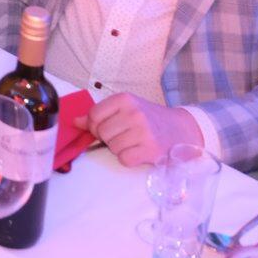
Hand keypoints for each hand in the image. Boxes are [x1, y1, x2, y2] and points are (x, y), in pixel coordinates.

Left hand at [77, 92, 203, 166]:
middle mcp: (134, 113)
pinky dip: (129, 159)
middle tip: (126, 135)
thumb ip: (100, 114)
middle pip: (101, 132)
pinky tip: (139, 152)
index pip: (94, 115)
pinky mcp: (150, 149)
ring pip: (112, 146)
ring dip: (120, 148)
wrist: (183, 130)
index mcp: (125, 99)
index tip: (107, 127)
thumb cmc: (150, 119)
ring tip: (134, 142)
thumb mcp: (126, 109)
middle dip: (109, 138)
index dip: (95, 125)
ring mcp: (143, 131)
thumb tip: (75, 121)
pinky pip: (124, 159)